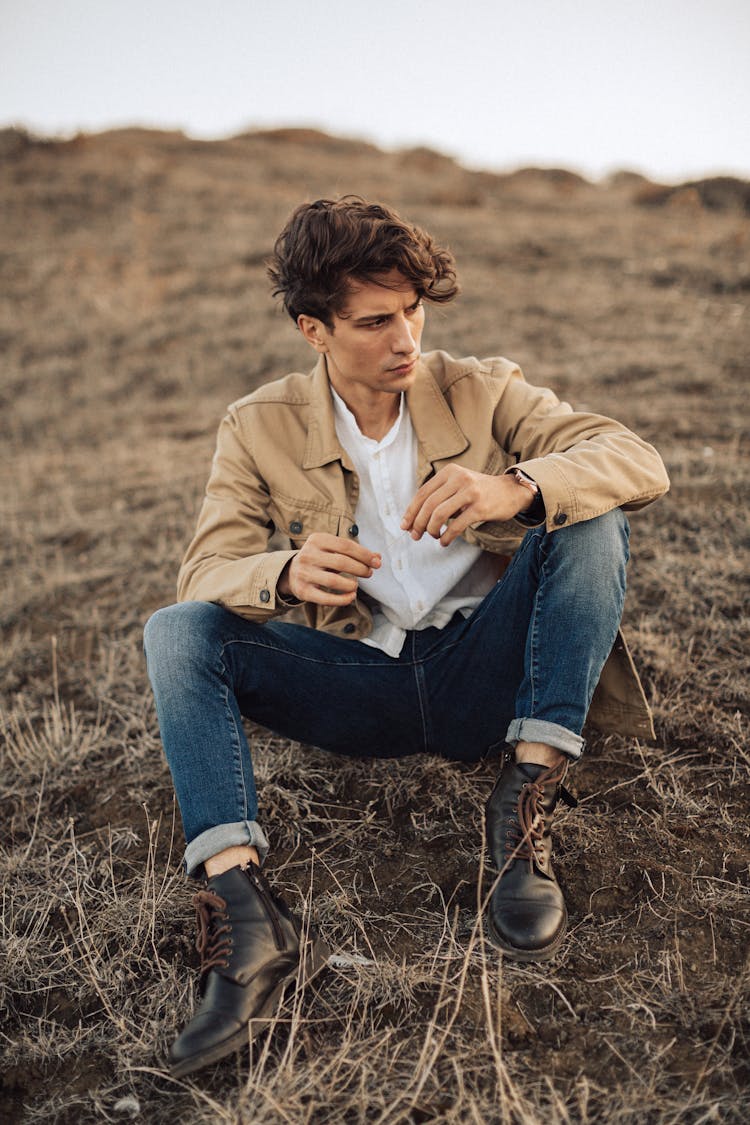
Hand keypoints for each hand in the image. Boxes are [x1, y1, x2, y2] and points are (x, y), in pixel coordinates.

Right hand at [278, 533, 380, 605]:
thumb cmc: (320, 559)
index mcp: (317, 539)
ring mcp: (304, 573)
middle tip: (369, 573)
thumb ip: (355, 553)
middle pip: (341, 562)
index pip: (345, 545)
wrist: (291, 571)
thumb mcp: (334, 550)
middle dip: (360, 569)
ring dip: (351, 585)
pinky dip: (342, 600)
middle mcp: (308, 555)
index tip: (377, 563)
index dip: (364, 554)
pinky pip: (325, 598)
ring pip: (333, 581)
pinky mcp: (303, 591)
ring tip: (356, 586)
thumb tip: (378, 558)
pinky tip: (351, 597)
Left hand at [401, 465, 532, 546]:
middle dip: (418, 523)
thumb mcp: (458, 485)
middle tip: (415, 536)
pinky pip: (456, 525)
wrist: (511, 491)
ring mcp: (470, 492)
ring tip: (433, 536)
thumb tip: (414, 521)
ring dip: (431, 530)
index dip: (411, 511)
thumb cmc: (479, 492)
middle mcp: (459, 478)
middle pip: (428, 504)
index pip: (422, 493)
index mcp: (449, 472)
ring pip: (440, 514)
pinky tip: (444, 541)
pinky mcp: (480, 507)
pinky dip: (446, 536)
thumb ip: (439, 497)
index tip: (404, 526)